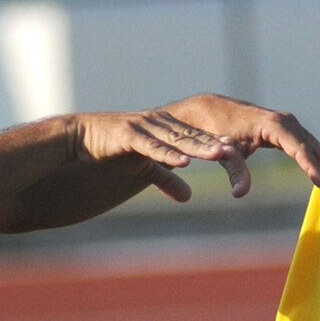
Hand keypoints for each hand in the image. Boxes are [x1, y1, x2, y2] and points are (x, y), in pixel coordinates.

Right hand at [70, 109, 250, 200]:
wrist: (78, 137)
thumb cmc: (111, 151)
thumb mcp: (143, 169)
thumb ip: (165, 180)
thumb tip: (188, 197)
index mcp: (164, 130)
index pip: (195, 138)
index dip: (216, 145)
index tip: (240, 151)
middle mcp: (157, 124)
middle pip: (192, 137)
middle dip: (215, 144)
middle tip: (240, 150)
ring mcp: (143, 127)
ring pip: (176, 139)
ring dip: (198, 148)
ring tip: (220, 154)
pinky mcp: (127, 135)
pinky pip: (152, 147)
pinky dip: (168, 154)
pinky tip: (184, 161)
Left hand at [173, 94, 319, 195]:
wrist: (212, 110)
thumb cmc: (217, 130)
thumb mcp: (225, 152)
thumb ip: (235, 171)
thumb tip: (239, 194)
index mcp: (273, 125)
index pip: (298, 148)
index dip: (311, 167)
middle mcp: (285, 122)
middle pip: (313, 148)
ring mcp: (289, 125)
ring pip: (314, 148)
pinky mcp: (288, 131)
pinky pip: (308, 147)